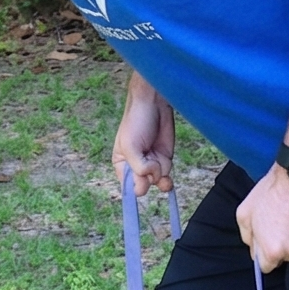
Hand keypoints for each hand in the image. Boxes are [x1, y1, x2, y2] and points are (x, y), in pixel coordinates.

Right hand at [112, 79, 174, 194]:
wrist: (154, 103)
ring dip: (160, 175)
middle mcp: (135, 166)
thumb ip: (137, 168)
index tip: (141, 183)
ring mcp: (151, 163)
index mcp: (121, 164)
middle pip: (143, 185)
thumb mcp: (131, 146)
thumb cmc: (136, 121)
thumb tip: (147, 183)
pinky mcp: (164, 159)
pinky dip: (167, 173)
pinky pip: (166, 175)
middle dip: (148, 178)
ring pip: (157, 181)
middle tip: (151, 166)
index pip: (127, 186)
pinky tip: (166, 167)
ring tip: (159, 160)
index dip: (135, 186)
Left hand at [236, 165, 288, 272]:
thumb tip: (254, 250)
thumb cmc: (270, 191)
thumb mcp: (245, 213)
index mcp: (270, 248)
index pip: (265, 266)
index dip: (264, 254)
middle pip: (283, 262)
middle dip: (279, 250)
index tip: (267, 243)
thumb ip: (248, 237)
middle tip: (280, 231)